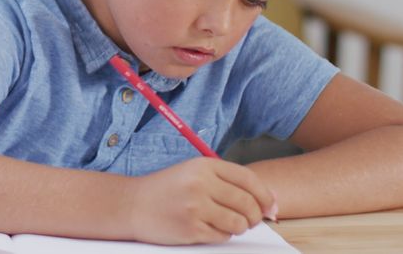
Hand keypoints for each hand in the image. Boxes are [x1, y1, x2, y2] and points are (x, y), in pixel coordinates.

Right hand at [120, 158, 277, 244]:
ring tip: (225, 223)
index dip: (265, 195)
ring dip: (238, 227)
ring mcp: (195, 207)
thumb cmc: (167, 190)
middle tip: (250, 220)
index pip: (248, 180)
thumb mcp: (194, 174)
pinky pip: (223, 236)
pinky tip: (208, 228)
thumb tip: (269, 202)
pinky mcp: (191, 229)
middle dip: (254, 216)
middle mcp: (200, 184)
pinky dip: (221, 235)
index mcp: (204, 166)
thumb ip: (228, 182)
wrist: (132, 205)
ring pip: (238, 223)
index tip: (271, 207)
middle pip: (247, 204)